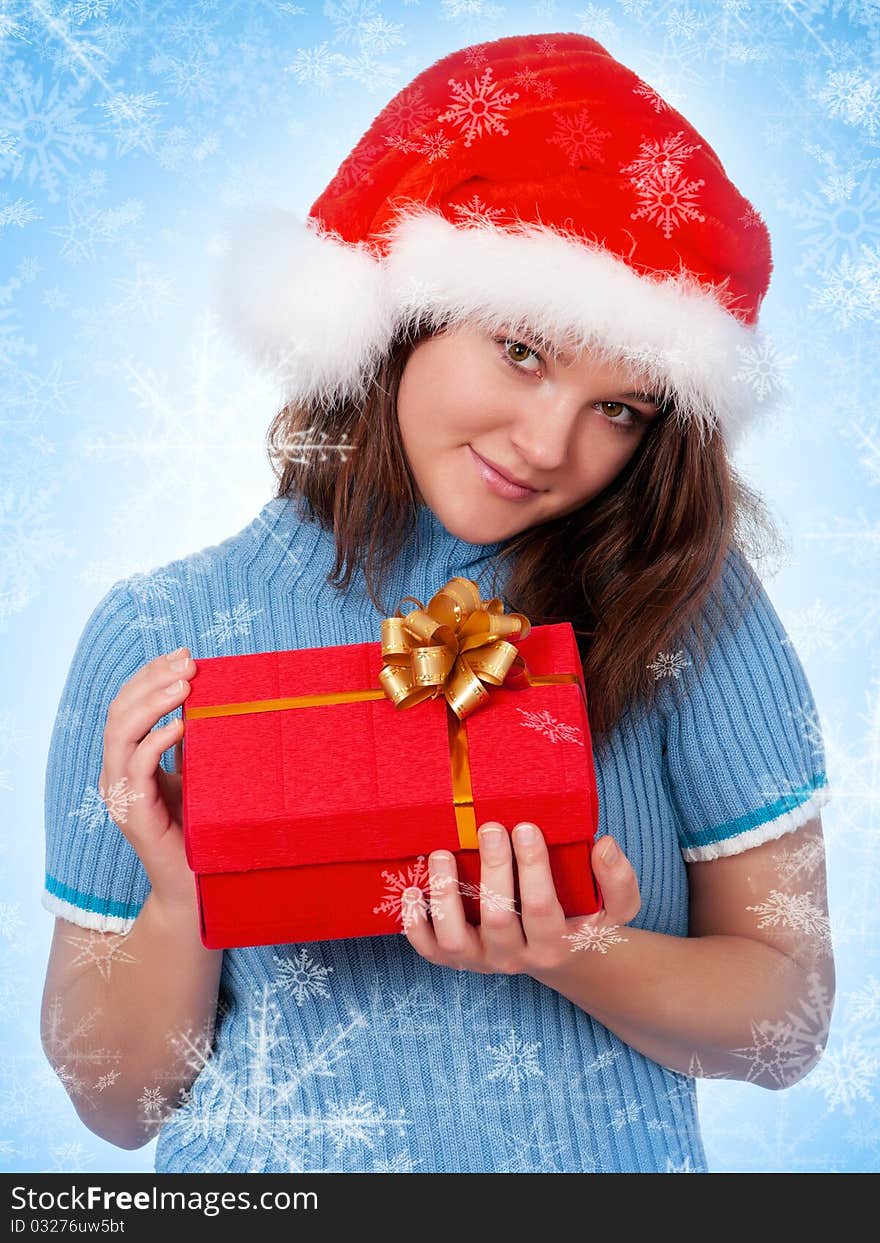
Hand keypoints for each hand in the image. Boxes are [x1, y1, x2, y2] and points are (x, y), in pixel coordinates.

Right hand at [99, 646, 198, 919]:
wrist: (196, 885)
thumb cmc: (200, 828)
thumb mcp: (197, 774)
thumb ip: (194, 742)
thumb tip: (213, 698)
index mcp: (127, 761)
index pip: (127, 705)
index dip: (150, 675)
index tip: (183, 654)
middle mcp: (117, 774)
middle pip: (119, 711)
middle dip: (152, 680)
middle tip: (187, 663)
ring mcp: (121, 795)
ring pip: (120, 734)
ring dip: (152, 703)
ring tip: (184, 685)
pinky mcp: (134, 815)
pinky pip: (136, 768)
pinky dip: (156, 740)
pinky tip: (181, 724)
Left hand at [402, 822, 640, 975]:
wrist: (557, 956)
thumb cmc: (583, 919)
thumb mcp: (615, 907)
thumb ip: (618, 879)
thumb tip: (605, 844)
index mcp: (554, 944)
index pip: (541, 906)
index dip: (532, 866)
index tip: (525, 826)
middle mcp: (515, 957)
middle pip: (498, 917)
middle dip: (493, 869)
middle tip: (488, 827)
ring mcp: (481, 960)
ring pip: (455, 939)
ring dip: (444, 895)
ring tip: (441, 854)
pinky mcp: (456, 960)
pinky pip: (429, 950)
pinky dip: (415, 925)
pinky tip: (411, 892)